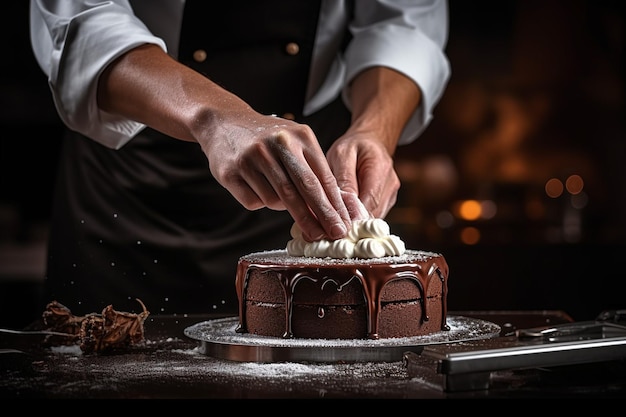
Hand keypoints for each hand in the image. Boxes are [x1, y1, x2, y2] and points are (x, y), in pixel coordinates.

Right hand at [199, 111, 351, 240]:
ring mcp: (252, 157)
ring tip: (276, 190)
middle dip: (321, 217)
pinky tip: (255, 186)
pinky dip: (259, 201)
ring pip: (277, 200)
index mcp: (300, 136)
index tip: (342, 226)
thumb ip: (313, 169)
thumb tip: (332, 208)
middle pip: (304, 189)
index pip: (322, 177)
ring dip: (282, 206)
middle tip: (332, 235)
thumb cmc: (266, 138)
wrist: (223, 122)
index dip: (334, 205)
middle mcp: (277, 144)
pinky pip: (254, 202)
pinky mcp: (231, 171)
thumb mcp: (295, 141)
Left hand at [327, 130, 399, 218]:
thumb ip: (345, 180)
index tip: (337, 225)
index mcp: (380, 168)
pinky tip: (347, 215)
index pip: (369, 200)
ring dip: (357, 221)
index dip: (354, 216)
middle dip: (354, 221)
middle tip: (333, 227)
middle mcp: (390, 183)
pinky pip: (373, 214)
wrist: (371, 141)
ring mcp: (391, 193)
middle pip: (373, 212)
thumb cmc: (353, 146)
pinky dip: (360, 217)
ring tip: (338, 221)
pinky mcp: (387, 200)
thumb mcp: (342, 155)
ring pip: (374, 216)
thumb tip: (344, 205)